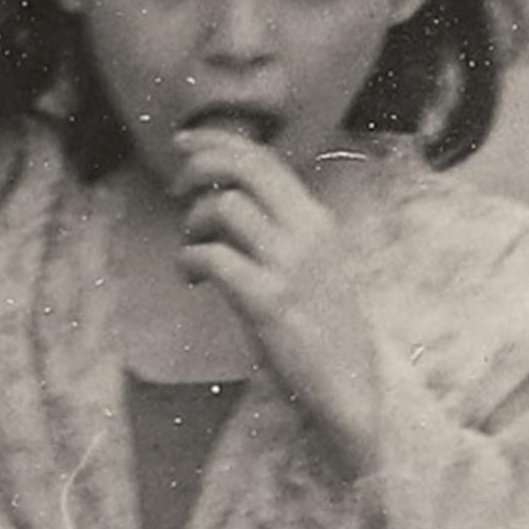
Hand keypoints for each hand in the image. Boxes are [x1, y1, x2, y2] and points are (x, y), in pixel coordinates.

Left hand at [169, 126, 382, 472]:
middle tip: (175, 188)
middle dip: (199, 165)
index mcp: (318, 221)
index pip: (265, 159)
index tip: (185, 141)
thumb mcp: (314, 266)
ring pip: (224, 207)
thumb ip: (281, 231)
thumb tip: (225, 200)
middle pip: (244, 168)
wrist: (352, 388)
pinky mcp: (268, 301)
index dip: (219, 142)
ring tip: (191, 251)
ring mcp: (290, 266)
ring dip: (193, 224)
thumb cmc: (325, 331)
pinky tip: (190, 279)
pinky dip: (188, 261)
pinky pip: (211, 257)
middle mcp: (308, 234)